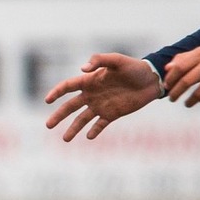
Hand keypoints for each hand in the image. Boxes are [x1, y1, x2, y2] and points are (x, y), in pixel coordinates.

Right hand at [43, 52, 162, 141]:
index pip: (68, 87)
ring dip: (73, 129)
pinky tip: (89, 137)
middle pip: (70, 107)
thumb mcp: (117, 60)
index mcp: (90, 81)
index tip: (48, 100)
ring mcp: (101, 106)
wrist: (152, 80)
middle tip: (48, 126)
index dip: (56, 92)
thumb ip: (100, 61)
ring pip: (82, 119)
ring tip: (65, 139)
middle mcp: (92, 95)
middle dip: (58, 116)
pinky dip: (94, 131)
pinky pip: (100, 125)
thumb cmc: (134, 67)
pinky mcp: (112, 114)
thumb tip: (82, 69)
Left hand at [162, 41, 199, 107]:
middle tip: (171, 98)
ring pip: (198, 92)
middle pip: (186, 81)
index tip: (166, 86)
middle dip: (175, 92)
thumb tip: (167, 68)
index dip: (170, 78)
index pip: (179, 67)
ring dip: (189, 101)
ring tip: (186, 103)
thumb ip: (184, 58)